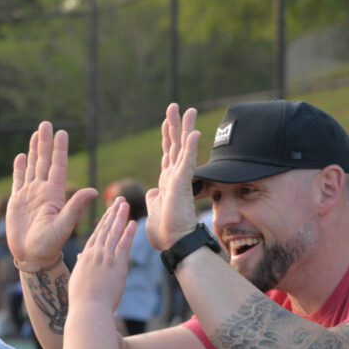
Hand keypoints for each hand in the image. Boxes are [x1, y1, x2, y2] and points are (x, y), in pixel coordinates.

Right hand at [7, 122, 96, 266]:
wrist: (32, 256)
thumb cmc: (49, 245)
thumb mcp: (64, 225)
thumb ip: (75, 206)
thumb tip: (92, 189)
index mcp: (55, 194)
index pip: (58, 166)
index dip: (60, 149)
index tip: (62, 133)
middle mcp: (43, 191)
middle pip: (44, 161)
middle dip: (45, 143)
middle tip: (46, 124)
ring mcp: (30, 195)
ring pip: (32, 167)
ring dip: (34, 150)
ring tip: (36, 134)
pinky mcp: (17, 201)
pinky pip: (18, 180)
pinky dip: (19, 168)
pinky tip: (21, 156)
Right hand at [68, 197, 136, 310]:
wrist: (88, 309)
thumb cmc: (82, 299)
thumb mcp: (78, 278)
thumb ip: (81, 265)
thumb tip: (81, 256)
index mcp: (85, 257)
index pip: (96, 235)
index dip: (103, 221)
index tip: (108, 211)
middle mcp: (94, 254)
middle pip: (105, 229)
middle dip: (112, 213)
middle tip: (118, 200)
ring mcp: (105, 258)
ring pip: (113, 233)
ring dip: (119, 217)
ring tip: (124, 204)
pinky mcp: (116, 265)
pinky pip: (123, 245)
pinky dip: (128, 233)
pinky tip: (132, 222)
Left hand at [146, 103, 201, 249]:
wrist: (172, 243)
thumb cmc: (164, 231)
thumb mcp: (154, 210)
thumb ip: (154, 199)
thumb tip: (153, 192)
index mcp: (167, 181)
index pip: (167, 153)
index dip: (167, 136)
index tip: (166, 121)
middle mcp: (175, 177)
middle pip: (175, 145)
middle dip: (175, 125)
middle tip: (175, 106)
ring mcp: (180, 179)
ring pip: (183, 148)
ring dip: (185, 128)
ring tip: (188, 109)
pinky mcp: (182, 184)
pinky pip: (188, 162)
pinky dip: (191, 147)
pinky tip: (195, 133)